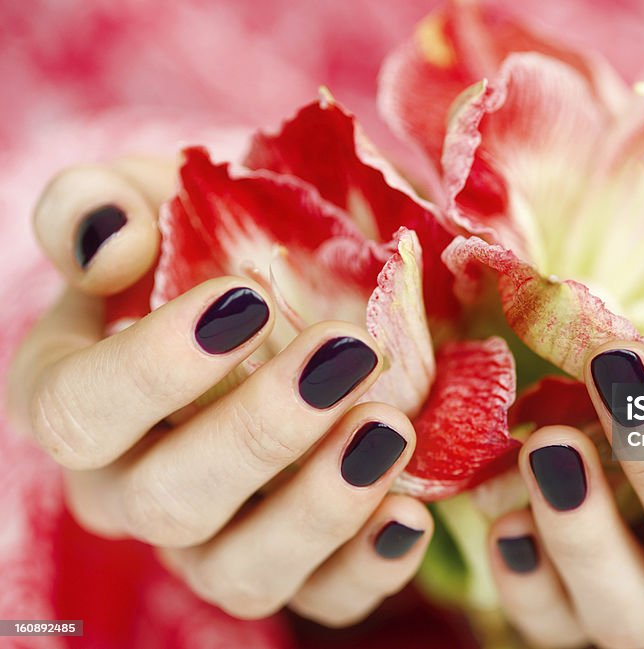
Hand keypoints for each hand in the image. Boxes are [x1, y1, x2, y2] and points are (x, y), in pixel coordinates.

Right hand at [6, 159, 432, 623]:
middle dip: (260, 430)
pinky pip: (319, 600)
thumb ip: (104, 205)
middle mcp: (130, 490)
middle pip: (167, 501)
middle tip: (348, 354)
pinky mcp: (290, 567)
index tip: (248, 299)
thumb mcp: (151, 201)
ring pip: (240, 571)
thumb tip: (110, 238)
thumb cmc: (202, 249)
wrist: (278, 297)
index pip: (80, 410)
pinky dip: (366, 567)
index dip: (155, 366)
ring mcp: (210, 542)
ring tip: (388, 431)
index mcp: (74, 400)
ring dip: (318, 508)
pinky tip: (410, 513)